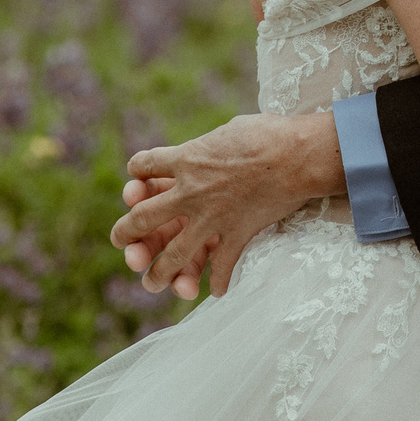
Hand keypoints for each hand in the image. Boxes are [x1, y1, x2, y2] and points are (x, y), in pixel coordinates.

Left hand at [108, 112, 347, 298]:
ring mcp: (210, 218)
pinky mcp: (235, 235)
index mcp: (186, 160)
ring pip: (173, 255)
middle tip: (122, 240)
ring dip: (159, 273)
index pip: (144, 166)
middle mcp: (189, 193)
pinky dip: (218, 281)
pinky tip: (214, 290)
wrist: (298, 155)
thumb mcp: (228, 130)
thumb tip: (211, 150)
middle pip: (142, 218)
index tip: (138, 177)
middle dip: (126, 233)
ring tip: (151, 283)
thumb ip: (210, 147)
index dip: (138, 172)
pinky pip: (220, 266)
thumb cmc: (267, 133)